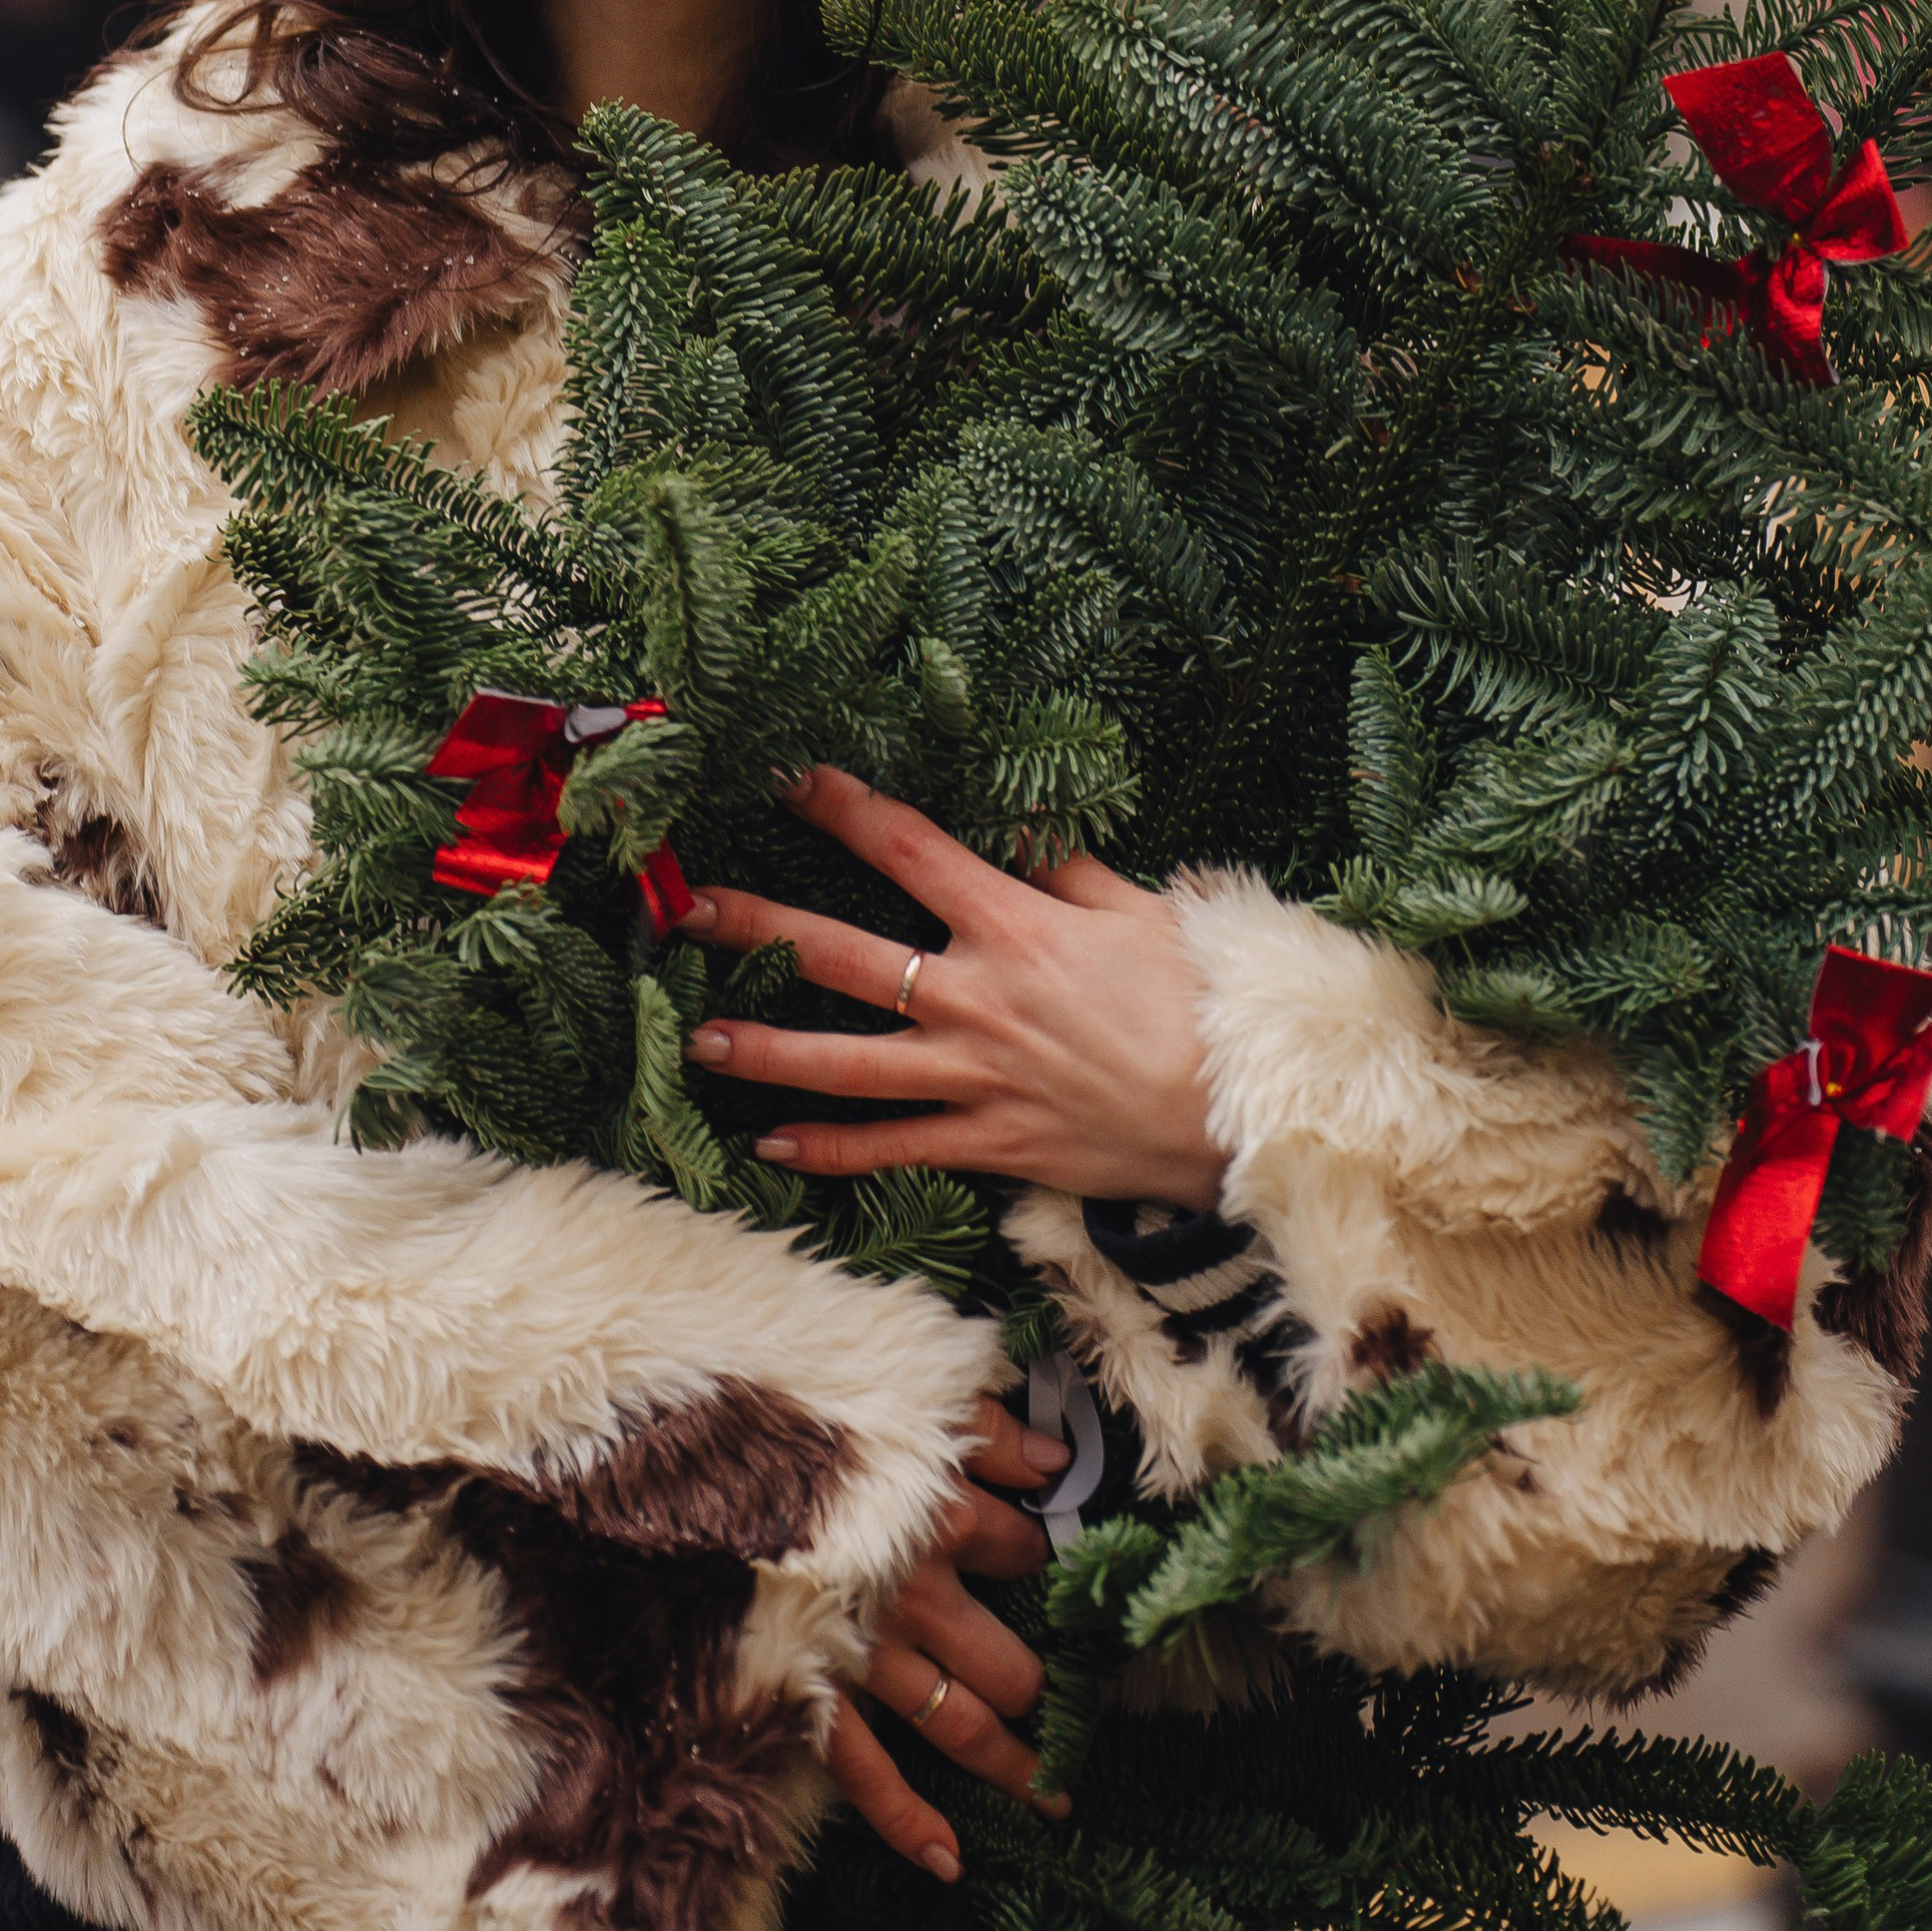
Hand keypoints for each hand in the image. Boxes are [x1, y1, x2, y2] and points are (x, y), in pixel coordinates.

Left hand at [677, 764, 1226, 1209]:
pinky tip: (770, 1145)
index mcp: (1014, 924)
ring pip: (846, 1064)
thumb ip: (1067, 868)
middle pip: (842, 955)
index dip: (840, 807)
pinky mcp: (989, 1143)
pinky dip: (830, 1151)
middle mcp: (977, 997)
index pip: (906, 847)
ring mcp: (976, 1076)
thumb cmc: (1202, 1000)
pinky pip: (893, 1148)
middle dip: (757, 930)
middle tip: (685, 912)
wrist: (1246, 1112)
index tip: (786, 779)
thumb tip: (1020, 823)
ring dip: (767, 1051)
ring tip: (701, 1039)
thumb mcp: (1140, 909)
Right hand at [830, 1396, 1063, 1883]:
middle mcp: (915, 1596)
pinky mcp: (808, 1692)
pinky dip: (907, 1822)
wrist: (679, 1442)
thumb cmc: (792, 1407)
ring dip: (1012, 1766)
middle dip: (1043, 1691)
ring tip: (1053, 1797)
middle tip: (1068, 1713)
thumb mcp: (901, 1393)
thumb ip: (987, 1428)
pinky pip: (865, 1774)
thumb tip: (1060, 1459)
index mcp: (940, 1515)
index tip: (1029, 1562)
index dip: (1034, 1559)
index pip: (1023, 1554)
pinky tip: (950, 1861)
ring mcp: (863, 1654)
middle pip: (1010, 1664)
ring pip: (959, 1726)